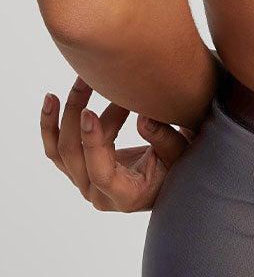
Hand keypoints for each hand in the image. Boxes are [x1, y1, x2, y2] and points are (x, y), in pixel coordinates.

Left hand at [40, 75, 199, 211]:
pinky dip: (51, 126)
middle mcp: (98, 194)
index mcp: (125, 196)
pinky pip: (56, 149)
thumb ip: (163, 139)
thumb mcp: (180, 154)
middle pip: (75, 155)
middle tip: (90, 80)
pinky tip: (51, 101)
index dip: (93, 144)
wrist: (165, 178)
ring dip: (63, 115)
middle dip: (79, 114)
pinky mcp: (77, 170)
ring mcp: (84, 183)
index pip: (101, 173)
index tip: (89, 113)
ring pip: (61, 150)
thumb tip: (144, 117)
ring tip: (71, 85)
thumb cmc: (176, 167)